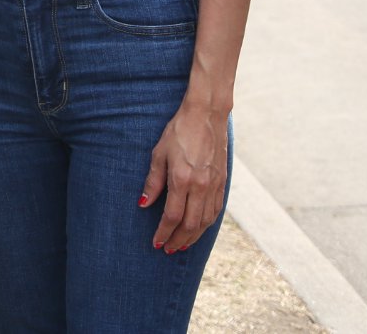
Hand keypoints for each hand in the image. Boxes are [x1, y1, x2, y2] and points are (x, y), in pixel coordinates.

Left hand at [141, 101, 228, 251]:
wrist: (206, 116)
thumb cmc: (178, 132)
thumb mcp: (159, 153)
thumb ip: (153, 181)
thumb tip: (143, 204)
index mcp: (182, 179)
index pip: (173, 216)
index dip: (164, 232)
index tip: (156, 243)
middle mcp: (201, 186)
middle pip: (191, 224)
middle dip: (178, 240)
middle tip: (168, 249)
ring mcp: (214, 185)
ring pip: (205, 221)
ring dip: (194, 237)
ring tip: (182, 245)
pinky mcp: (222, 182)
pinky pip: (215, 210)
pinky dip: (207, 224)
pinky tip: (199, 229)